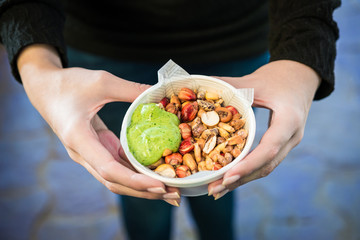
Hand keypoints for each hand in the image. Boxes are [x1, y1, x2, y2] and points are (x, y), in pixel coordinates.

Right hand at [17, 44, 180, 205]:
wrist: (46, 88)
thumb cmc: (68, 84)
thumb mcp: (101, 81)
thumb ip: (130, 90)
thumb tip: (159, 96)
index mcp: (79, 139)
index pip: (108, 169)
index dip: (135, 181)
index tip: (159, 185)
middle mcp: (83, 153)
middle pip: (115, 182)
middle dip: (144, 191)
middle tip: (174, 194)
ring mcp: (89, 154)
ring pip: (117, 179)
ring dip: (142, 186)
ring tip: (169, 189)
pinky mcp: (96, 150)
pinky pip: (117, 166)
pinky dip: (136, 173)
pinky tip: (155, 173)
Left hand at [208, 60, 320, 198]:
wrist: (303, 76)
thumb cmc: (280, 76)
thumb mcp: (255, 80)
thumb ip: (229, 85)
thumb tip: (199, 87)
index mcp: (289, 120)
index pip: (269, 149)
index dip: (248, 165)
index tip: (226, 177)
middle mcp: (292, 136)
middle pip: (266, 166)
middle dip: (240, 180)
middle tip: (214, 190)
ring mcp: (289, 142)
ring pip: (266, 168)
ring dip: (242, 180)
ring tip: (217, 189)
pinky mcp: (282, 144)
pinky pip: (265, 161)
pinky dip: (248, 171)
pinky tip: (230, 176)